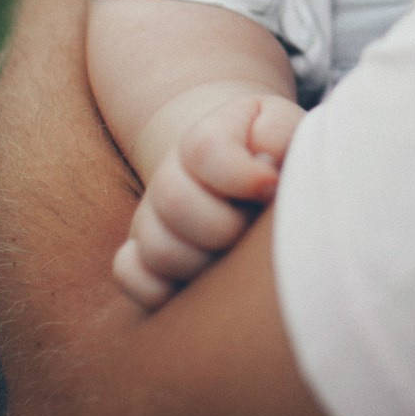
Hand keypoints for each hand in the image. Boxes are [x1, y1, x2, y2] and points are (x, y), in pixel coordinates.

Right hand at [111, 92, 304, 310]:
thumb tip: (266, 166)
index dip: (242, 174)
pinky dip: (159, 288)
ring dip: (205, 263)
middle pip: (176, 203)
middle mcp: (169, 178)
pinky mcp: (142, 256)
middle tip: (256, 230)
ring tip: (238, 258)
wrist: (240, 165)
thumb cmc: (271, 153)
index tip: (272, 185)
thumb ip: (279, 132)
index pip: (204, 150)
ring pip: (158, 249)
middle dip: (228, 226)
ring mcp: (151, 219)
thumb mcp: (284, 127)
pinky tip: (201, 285)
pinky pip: (130, 275)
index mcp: (205, 140)